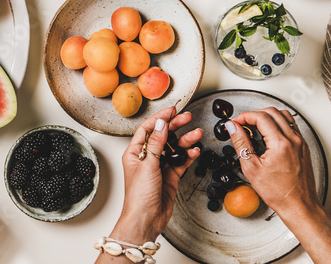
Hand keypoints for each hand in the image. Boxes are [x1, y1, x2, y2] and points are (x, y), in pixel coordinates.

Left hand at [114, 106, 201, 243]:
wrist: (146, 219)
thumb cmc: (139, 196)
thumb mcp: (148, 165)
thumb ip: (156, 144)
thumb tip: (161, 124)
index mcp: (134, 153)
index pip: (147, 130)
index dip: (159, 119)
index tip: (172, 110)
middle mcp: (146, 158)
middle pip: (162, 136)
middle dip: (174, 126)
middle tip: (187, 117)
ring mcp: (158, 168)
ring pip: (173, 149)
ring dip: (184, 141)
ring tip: (197, 133)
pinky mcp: (169, 177)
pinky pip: (180, 162)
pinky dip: (188, 156)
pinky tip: (195, 150)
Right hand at [227, 107, 318, 217]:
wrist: (299, 205)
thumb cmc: (278, 192)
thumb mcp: (251, 168)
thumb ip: (241, 143)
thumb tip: (232, 128)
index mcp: (281, 144)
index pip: (261, 117)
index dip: (244, 116)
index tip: (236, 123)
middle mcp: (294, 140)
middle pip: (273, 112)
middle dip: (254, 114)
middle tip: (243, 124)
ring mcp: (301, 143)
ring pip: (284, 116)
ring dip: (267, 117)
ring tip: (255, 127)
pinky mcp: (303, 147)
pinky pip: (291, 126)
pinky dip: (278, 124)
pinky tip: (268, 135)